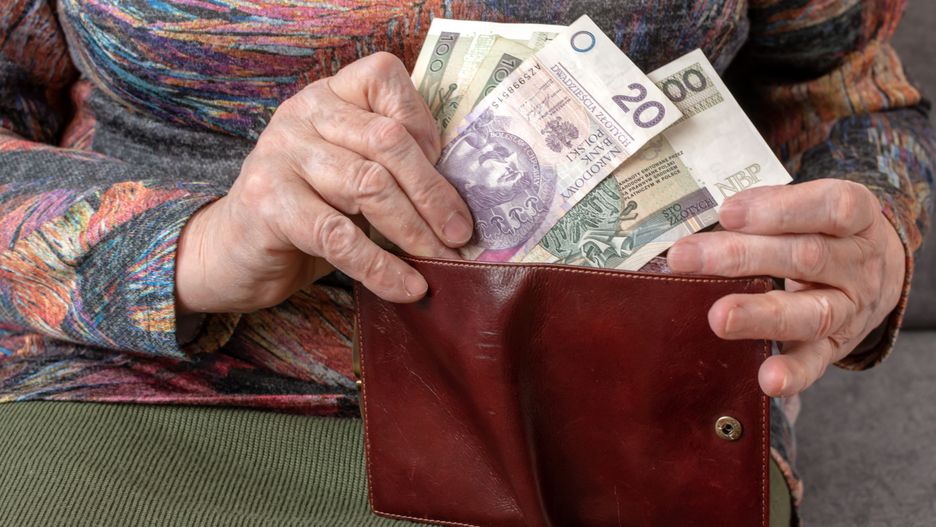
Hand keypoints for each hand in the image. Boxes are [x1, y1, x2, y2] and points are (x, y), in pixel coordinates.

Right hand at [176, 52, 472, 313]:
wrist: (233, 253)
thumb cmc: (308, 212)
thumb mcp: (350, 174)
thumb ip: (390, 165)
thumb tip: (460, 200)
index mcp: (328, 95)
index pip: (383, 78)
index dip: (423, 122)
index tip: (447, 169)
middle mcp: (302, 114)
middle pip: (387, 140)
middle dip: (434, 192)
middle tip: (461, 234)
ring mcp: (280, 155)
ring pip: (368, 186)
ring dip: (415, 231)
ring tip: (442, 260)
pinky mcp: (267, 203)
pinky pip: (339, 236)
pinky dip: (381, 266)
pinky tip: (408, 287)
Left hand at [667, 179, 905, 396]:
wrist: (881, 272)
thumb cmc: (826, 232)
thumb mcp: (815, 211)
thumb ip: (768, 213)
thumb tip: (703, 226)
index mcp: (859, 218)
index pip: (832, 206)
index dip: (781, 208)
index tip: (726, 213)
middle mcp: (860, 263)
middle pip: (806, 257)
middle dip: (740, 256)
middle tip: (684, 258)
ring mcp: (850, 308)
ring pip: (811, 312)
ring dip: (760, 315)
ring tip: (718, 318)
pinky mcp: (837, 346)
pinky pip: (817, 362)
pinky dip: (793, 373)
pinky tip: (767, 380)